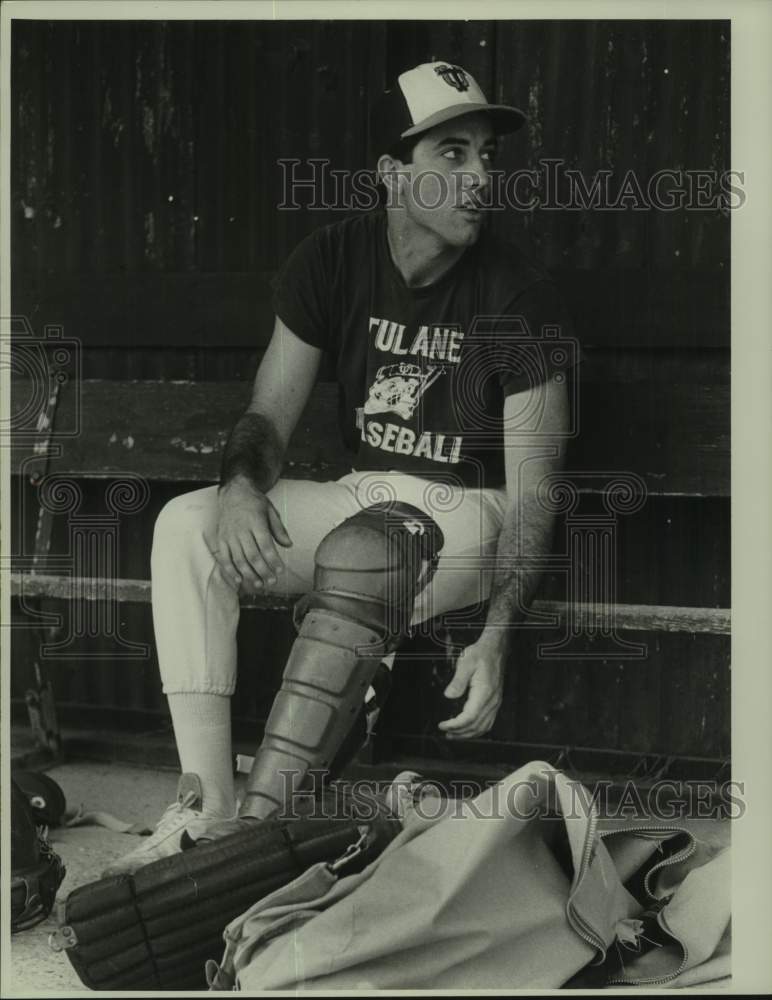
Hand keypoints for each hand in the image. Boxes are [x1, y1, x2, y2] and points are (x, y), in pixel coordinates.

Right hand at [214, 477, 291, 592]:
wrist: (233, 493)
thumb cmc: (255, 503)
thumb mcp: (271, 511)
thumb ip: (279, 529)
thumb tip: (289, 545)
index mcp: (256, 522)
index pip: (265, 545)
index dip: (273, 560)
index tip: (281, 570)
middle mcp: (241, 530)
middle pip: (252, 555)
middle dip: (263, 571)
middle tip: (272, 582)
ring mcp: (229, 536)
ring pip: (238, 559)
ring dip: (249, 574)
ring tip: (259, 584)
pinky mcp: (221, 540)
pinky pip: (224, 558)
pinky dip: (230, 571)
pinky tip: (238, 580)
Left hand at [437, 638, 504, 739]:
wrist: (495, 650)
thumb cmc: (480, 654)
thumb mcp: (465, 663)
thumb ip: (458, 681)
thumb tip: (449, 696)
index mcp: (484, 692)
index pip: (470, 717)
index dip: (455, 725)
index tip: (443, 725)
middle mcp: (492, 701)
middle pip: (476, 726)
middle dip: (459, 732)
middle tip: (445, 732)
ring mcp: (495, 702)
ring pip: (483, 727)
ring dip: (468, 734)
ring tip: (454, 735)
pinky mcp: (495, 702)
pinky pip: (488, 722)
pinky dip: (477, 730)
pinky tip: (468, 729)